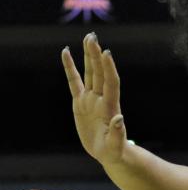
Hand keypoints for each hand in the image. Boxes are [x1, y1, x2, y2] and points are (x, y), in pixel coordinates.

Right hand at [62, 33, 127, 164]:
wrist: (109, 153)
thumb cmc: (114, 150)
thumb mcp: (115, 145)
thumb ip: (117, 133)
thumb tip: (119, 118)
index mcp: (109, 107)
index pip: (110, 83)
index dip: (109, 68)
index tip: (106, 53)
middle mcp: (100, 99)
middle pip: (99, 73)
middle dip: (96, 55)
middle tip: (92, 37)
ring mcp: (90, 99)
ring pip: (89, 73)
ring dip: (88, 56)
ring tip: (86, 38)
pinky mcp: (80, 102)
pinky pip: (74, 81)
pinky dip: (70, 67)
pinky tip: (66, 52)